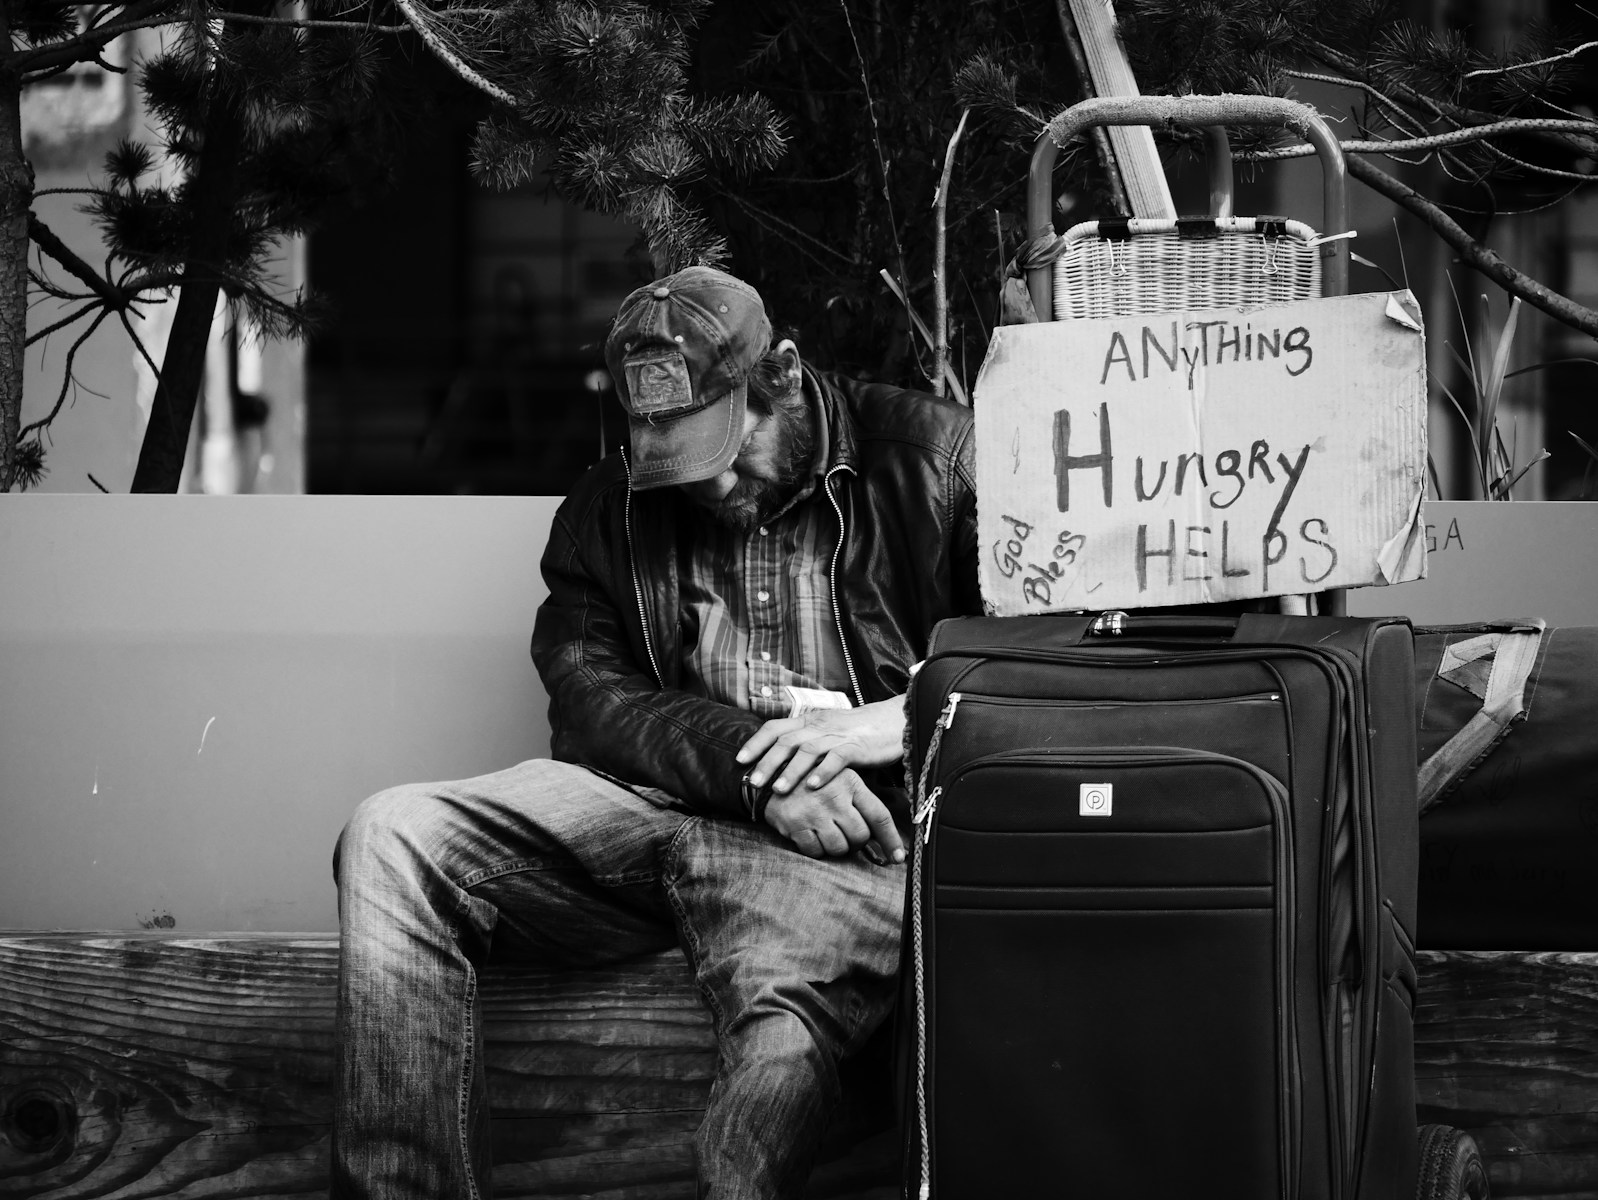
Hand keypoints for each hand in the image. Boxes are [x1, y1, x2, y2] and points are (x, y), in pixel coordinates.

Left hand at [736, 696, 905, 796]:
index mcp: (810, 721)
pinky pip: (836, 759)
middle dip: (766, 761)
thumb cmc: (859, 732)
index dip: (756, 743)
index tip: (740, 760)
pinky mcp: (856, 747)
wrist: (894, 722)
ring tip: (777, 789)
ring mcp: (838, 736)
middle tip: (752, 782)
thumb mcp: (828, 731)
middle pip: (786, 741)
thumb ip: (807, 741)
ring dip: (790, 770)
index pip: (775, 727)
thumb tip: (780, 758)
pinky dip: (823, 772)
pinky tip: (812, 787)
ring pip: (808, 750)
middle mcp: (820, 725)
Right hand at [763, 768, 905, 862]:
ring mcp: (814, 813)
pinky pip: (816, 852)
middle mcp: (834, 797)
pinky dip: (817, 850)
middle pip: (861, 836)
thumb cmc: (812, 777)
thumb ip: (861, 798)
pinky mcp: (795, 826)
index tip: (899, 858)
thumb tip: (883, 832)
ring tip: (830, 834)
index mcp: (850, 783)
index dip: (891, 840)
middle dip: (857, 842)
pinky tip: (813, 836)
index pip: (879, 817)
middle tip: (848, 835)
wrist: (769, 773)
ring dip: (838, 847)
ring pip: (839, 848)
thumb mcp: (840, 776)